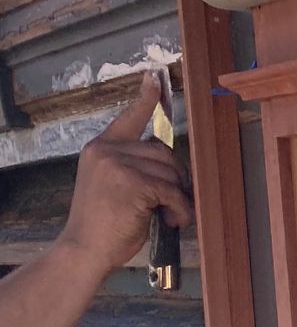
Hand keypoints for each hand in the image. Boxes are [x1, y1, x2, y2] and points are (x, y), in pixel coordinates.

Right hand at [52, 73, 192, 274]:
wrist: (84, 248)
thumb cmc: (104, 223)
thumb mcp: (113, 185)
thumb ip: (133, 166)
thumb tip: (170, 161)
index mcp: (101, 147)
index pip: (130, 117)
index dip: (147, 98)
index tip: (156, 78)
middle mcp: (107, 150)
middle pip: (165, 152)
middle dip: (175, 178)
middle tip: (171, 202)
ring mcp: (118, 164)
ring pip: (172, 172)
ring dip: (178, 197)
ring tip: (168, 216)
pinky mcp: (133, 183)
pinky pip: (174, 192)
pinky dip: (181, 210)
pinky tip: (172, 221)